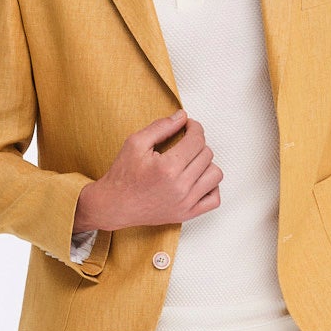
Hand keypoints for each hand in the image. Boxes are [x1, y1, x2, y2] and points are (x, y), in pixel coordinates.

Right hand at [73, 110, 221, 232]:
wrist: (115, 206)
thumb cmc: (123, 176)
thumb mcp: (136, 143)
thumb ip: (161, 126)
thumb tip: (182, 116)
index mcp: (167, 167)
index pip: (197, 139)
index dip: (195, 127)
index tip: (188, 126)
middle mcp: (180, 187)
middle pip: (207, 154)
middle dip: (197, 143)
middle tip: (185, 142)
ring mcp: (186, 203)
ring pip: (215, 174)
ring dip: (206, 164)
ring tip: (191, 161)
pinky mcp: (187, 214)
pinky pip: (214, 199)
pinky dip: (211, 187)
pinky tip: (197, 180)